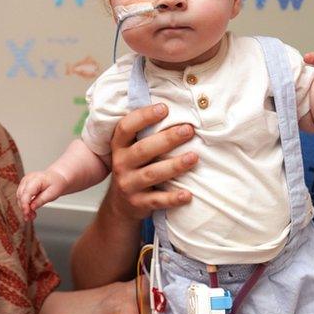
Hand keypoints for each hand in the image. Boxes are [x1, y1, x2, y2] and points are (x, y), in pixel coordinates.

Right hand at [16, 170, 66, 220]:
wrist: (57, 179)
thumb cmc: (56, 184)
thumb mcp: (53, 194)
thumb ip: (41, 200)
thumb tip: (32, 207)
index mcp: (36, 179)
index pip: (26, 193)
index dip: (25, 204)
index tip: (27, 213)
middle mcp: (28, 179)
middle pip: (21, 196)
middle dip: (24, 208)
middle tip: (31, 217)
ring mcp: (24, 182)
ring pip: (19, 198)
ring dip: (24, 208)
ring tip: (32, 215)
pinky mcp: (24, 186)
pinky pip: (21, 197)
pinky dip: (25, 205)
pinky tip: (30, 211)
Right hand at [106, 103, 197, 217]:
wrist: (121, 205)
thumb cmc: (134, 169)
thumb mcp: (131, 150)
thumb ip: (145, 134)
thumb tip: (177, 110)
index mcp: (119, 147)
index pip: (126, 128)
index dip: (143, 116)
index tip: (164, 108)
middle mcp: (121, 164)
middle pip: (143, 150)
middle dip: (167, 139)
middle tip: (188, 130)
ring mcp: (129, 185)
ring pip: (152, 174)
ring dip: (174, 165)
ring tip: (194, 157)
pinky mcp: (139, 204)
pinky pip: (157, 201)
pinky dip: (173, 198)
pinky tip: (188, 194)